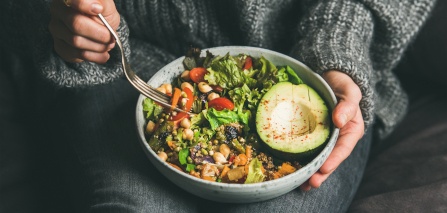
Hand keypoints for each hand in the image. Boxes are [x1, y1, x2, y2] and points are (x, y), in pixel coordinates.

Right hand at [49, 0, 119, 63]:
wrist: (100, 30)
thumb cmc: (102, 14)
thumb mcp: (106, 5)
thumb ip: (102, 2)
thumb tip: (96, 7)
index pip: (73, 1)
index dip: (85, 5)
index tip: (99, 10)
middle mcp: (57, 11)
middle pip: (76, 24)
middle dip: (99, 34)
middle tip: (111, 37)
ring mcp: (56, 29)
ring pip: (76, 41)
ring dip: (98, 46)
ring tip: (108, 45)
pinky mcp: (59, 46)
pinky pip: (75, 54)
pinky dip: (94, 56)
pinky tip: (103, 54)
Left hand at [300, 70, 364, 190]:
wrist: (329, 77)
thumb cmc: (342, 84)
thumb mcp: (350, 91)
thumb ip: (348, 105)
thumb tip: (339, 120)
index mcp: (350, 130)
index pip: (343, 149)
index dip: (334, 160)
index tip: (324, 168)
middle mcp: (337, 138)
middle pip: (330, 159)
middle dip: (320, 173)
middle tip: (310, 183)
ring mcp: (323, 138)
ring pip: (318, 158)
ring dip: (310, 172)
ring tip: (301, 185)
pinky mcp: (310, 135)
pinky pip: (305, 149)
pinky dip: (299, 160)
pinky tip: (291, 170)